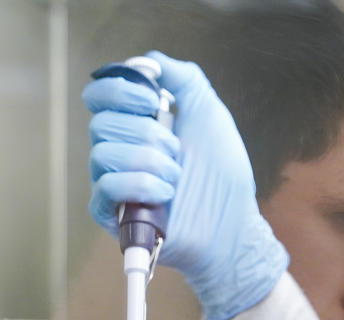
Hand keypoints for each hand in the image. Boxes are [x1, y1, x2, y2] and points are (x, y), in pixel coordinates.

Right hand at [84, 51, 288, 319]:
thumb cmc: (223, 176)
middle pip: (102, 122)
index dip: (122, 92)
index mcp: (137, 126)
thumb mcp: (210, 115)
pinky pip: (107, 186)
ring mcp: (114, 183)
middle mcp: (120, 151)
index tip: (155, 102)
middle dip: (150, 134)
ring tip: (177, 179)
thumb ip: (184, 79)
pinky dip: (143, 186)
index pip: (100, 95)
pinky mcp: (112, 214)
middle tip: (178, 152)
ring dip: (151, 163)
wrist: (234, 225)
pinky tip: (167, 196)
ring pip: (103, 152)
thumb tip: (150, 61)